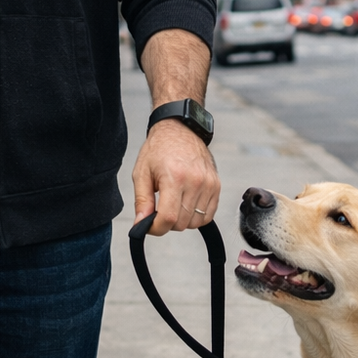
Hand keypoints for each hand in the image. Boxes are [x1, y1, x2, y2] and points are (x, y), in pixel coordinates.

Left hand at [132, 118, 219, 235]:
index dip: (156, 228)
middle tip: (159, 209)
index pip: (168, 218)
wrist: (180, 129)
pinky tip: (185, 203)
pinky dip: (196, 216)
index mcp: (174, 177)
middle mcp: (195, 181)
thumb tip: (141, 225)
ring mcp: (209, 184)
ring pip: (195, 222)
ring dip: (182, 220)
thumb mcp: (142, 173)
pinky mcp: (216, 185)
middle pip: (182, 223)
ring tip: (173, 203)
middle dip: (167, 223)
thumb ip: (142, 201)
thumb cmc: (159, 148)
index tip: (149, 226)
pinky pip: (209, 215)